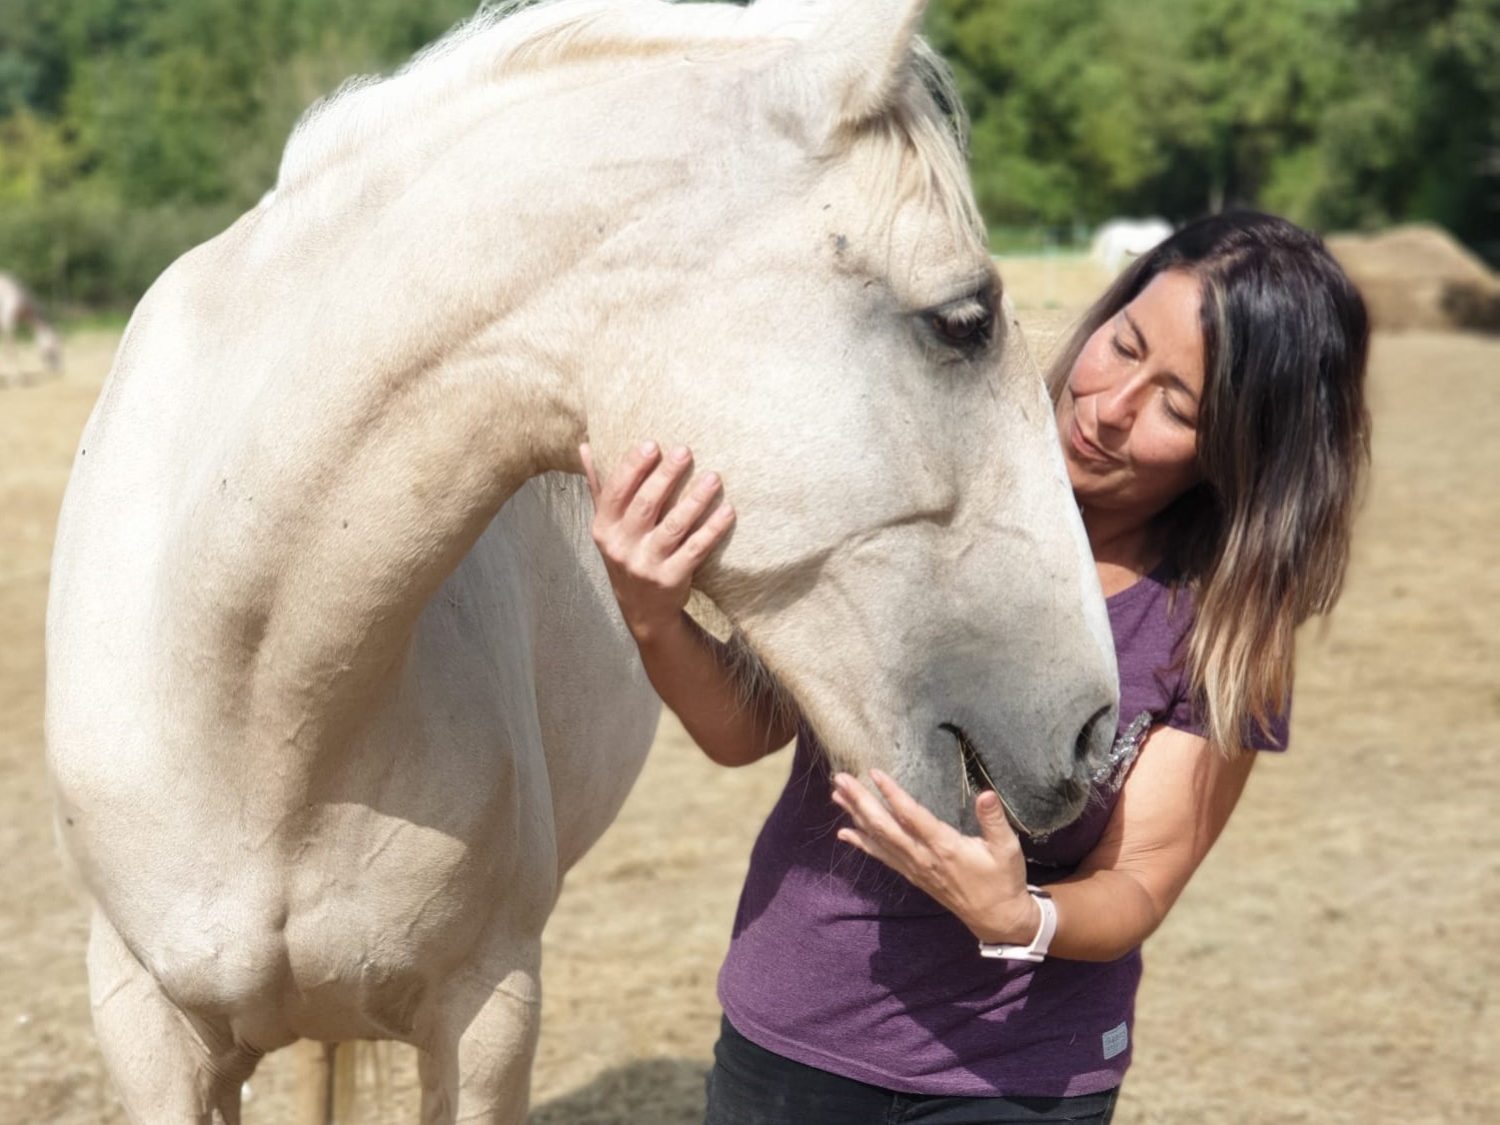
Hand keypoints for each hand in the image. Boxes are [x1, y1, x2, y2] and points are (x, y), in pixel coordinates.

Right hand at [580, 440, 734, 642]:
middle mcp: (621, 546)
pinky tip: (727, 511)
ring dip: (695, 500)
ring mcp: (646, 564)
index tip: (652, 444)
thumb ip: (599, 488)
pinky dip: (712, 530)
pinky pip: (695, 550)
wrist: (643, 610)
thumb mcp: (607, 527)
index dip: (632, 467)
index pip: (615, 492)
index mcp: (604, 528)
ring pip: (673, 527)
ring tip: (713, 478)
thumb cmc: (628, 555)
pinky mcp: (671, 579)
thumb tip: (587, 446)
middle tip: (685, 451)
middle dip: (665, 476)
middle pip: (645, 505)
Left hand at [831, 769, 1039, 944]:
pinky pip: (882, 856)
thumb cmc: (1003, 879)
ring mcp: (914, 867)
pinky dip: (862, 843)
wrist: (996, 918)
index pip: (911, 816)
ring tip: (836, 795)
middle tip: (841, 779)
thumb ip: (994, 820)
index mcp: (944, 847)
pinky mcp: (912, 875)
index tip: (873, 773)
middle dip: (861, 801)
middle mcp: (923, 857)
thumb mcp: (1007, 848)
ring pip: (878, 840)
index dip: (891, 794)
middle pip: (884, 826)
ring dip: (856, 816)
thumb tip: (986, 794)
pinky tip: (845, 832)